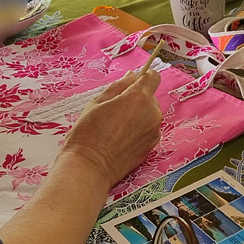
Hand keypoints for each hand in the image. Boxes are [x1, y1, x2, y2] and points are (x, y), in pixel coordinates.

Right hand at [62, 70, 162, 187]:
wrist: (90, 167)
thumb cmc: (88, 133)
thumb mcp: (98, 102)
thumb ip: (118, 86)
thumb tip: (131, 76)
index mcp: (138, 98)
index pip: (153, 78)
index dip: (144, 76)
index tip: (135, 81)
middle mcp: (152, 114)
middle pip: (150, 97)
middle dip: (137, 99)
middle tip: (116, 109)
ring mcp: (154, 132)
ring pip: (149, 114)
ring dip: (138, 115)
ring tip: (116, 126)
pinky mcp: (151, 147)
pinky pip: (148, 130)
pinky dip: (139, 130)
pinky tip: (121, 138)